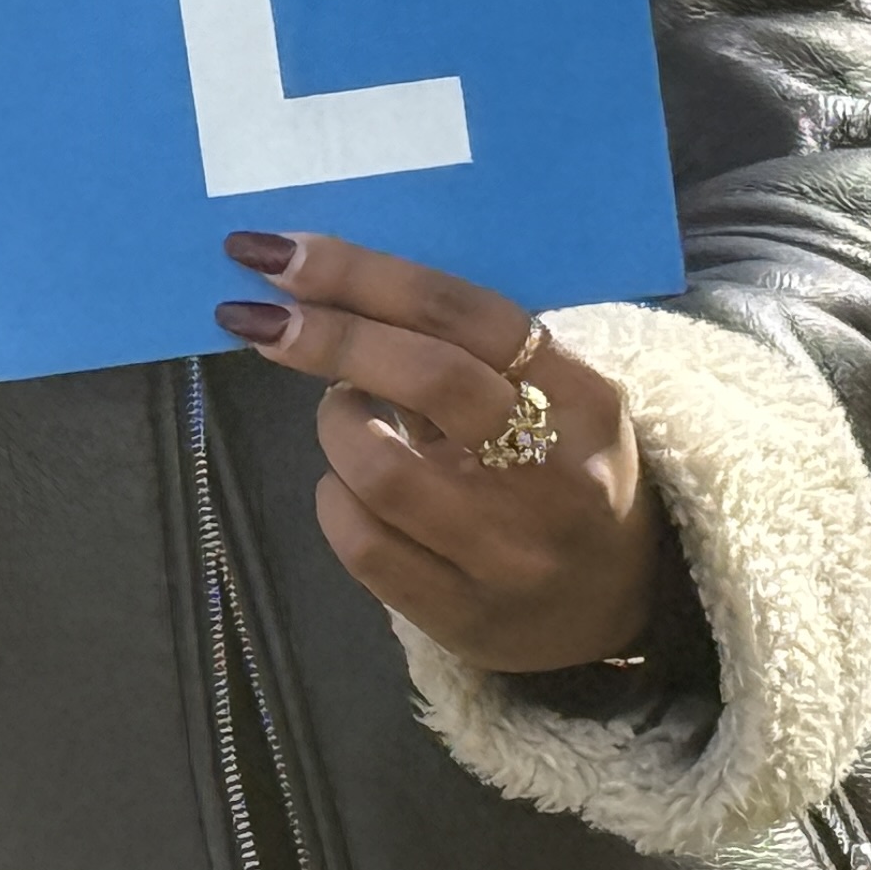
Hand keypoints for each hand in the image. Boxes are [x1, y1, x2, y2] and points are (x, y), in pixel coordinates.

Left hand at [217, 231, 660, 674]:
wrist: (613, 606)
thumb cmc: (558, 469)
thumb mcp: (549, 399)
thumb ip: (458, 346)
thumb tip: (319, 284)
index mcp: (583, 400)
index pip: (465, 314)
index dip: (363, 274)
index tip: (278, 253)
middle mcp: (557, 476)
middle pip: (429, 377)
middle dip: (327, 336)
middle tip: (257, 317)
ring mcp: (511, 555)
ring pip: (379, 469)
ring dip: (335, 425)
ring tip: (345, 416)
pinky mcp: (464, 616)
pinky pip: (360, 543)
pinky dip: (332, 497)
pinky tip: (346, 485)